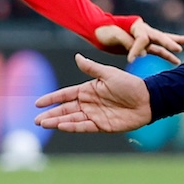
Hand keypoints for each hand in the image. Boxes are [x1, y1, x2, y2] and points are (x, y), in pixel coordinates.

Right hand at [35, 54, 154, 132]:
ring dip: (57, 122)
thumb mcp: (109, 74)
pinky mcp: (102, 126)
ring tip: (44, 124)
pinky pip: (84, 127)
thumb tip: (77, 57)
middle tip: (36, 120)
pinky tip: (61, 126)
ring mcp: (94, 115)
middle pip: (65, 110)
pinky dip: (72, 127)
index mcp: (88, 89)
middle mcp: (89, 103)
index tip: (37, 103)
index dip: (52, 99)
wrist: (147, 100)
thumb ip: (92, 68)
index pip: (65, 95)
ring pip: (71, 119)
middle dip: (50, 114)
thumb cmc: (130, 84)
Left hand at [92, 17, 183, 64]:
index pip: (142, 38)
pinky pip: (157, 49)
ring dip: (175, 42)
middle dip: (169, 42)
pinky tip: (177, 60)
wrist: (97, 29)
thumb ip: (125, 41)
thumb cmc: (103, 31)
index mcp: (135, 26)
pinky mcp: (143, 45)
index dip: (137, 49)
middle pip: (159, 35)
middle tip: (177, 48)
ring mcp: (145, 37)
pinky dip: (166, 54)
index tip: (130, 59)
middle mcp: (143, 30)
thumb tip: (140, 53)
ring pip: (163, 40)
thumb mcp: (111, 34)